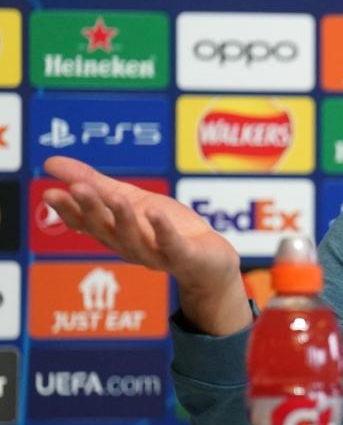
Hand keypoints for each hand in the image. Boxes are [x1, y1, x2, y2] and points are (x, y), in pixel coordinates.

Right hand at [42, 156, 250, 334]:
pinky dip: (162, 230)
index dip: (67, 210)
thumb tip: (49, 162)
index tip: (50, 193)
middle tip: (78, 188)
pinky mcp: (184, 256)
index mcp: (113, 231)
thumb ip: (94, 183)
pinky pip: (171, 244)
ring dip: (123, 217)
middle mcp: (129, 245)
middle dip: (91, 209)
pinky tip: (154, 212)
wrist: (210, 261)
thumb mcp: (130, 198)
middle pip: (105, 229)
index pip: (84, 222)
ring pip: (133, 237)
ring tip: (115, 197)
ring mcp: (156, 253)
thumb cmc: (167, 228)